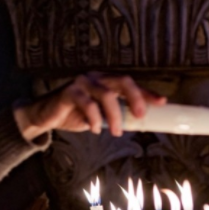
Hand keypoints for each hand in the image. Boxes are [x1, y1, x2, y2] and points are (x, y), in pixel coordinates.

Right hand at [13, 73, 165, 140]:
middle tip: (141, 116)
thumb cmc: (75, 114)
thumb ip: (116, 114)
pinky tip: (95, 128)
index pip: (130, 85)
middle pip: (122, 81)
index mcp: (106, 81)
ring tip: (116, 131)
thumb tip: (139, 123)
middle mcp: (96, 78)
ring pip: (106, 94)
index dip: (147, 93)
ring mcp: (82, 82)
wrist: (46, 116)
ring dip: (115, 115)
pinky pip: (87, 103)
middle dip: (135, 97)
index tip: (162, 102)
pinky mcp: (69, 92)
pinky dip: (95, 118)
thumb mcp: (100, 115)